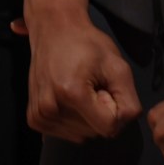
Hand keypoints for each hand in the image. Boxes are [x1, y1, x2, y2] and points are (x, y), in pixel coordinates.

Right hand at [18, 0, 141, 140]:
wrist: (53, 29)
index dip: (113, 107)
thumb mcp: (118, 65)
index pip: (109, 127)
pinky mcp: (34, 118)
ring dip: (85, 116)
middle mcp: (50, 107)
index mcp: (72, 93)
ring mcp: (39, 114)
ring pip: (81, 135)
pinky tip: (67, 98)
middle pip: (94, 132)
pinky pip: (65, 134)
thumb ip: (129, 100)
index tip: (104, 86)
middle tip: (90, 84)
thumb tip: (121, 125)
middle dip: (99, 112)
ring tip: (78, 88)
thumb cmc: (87, 44)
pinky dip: (72, 120)